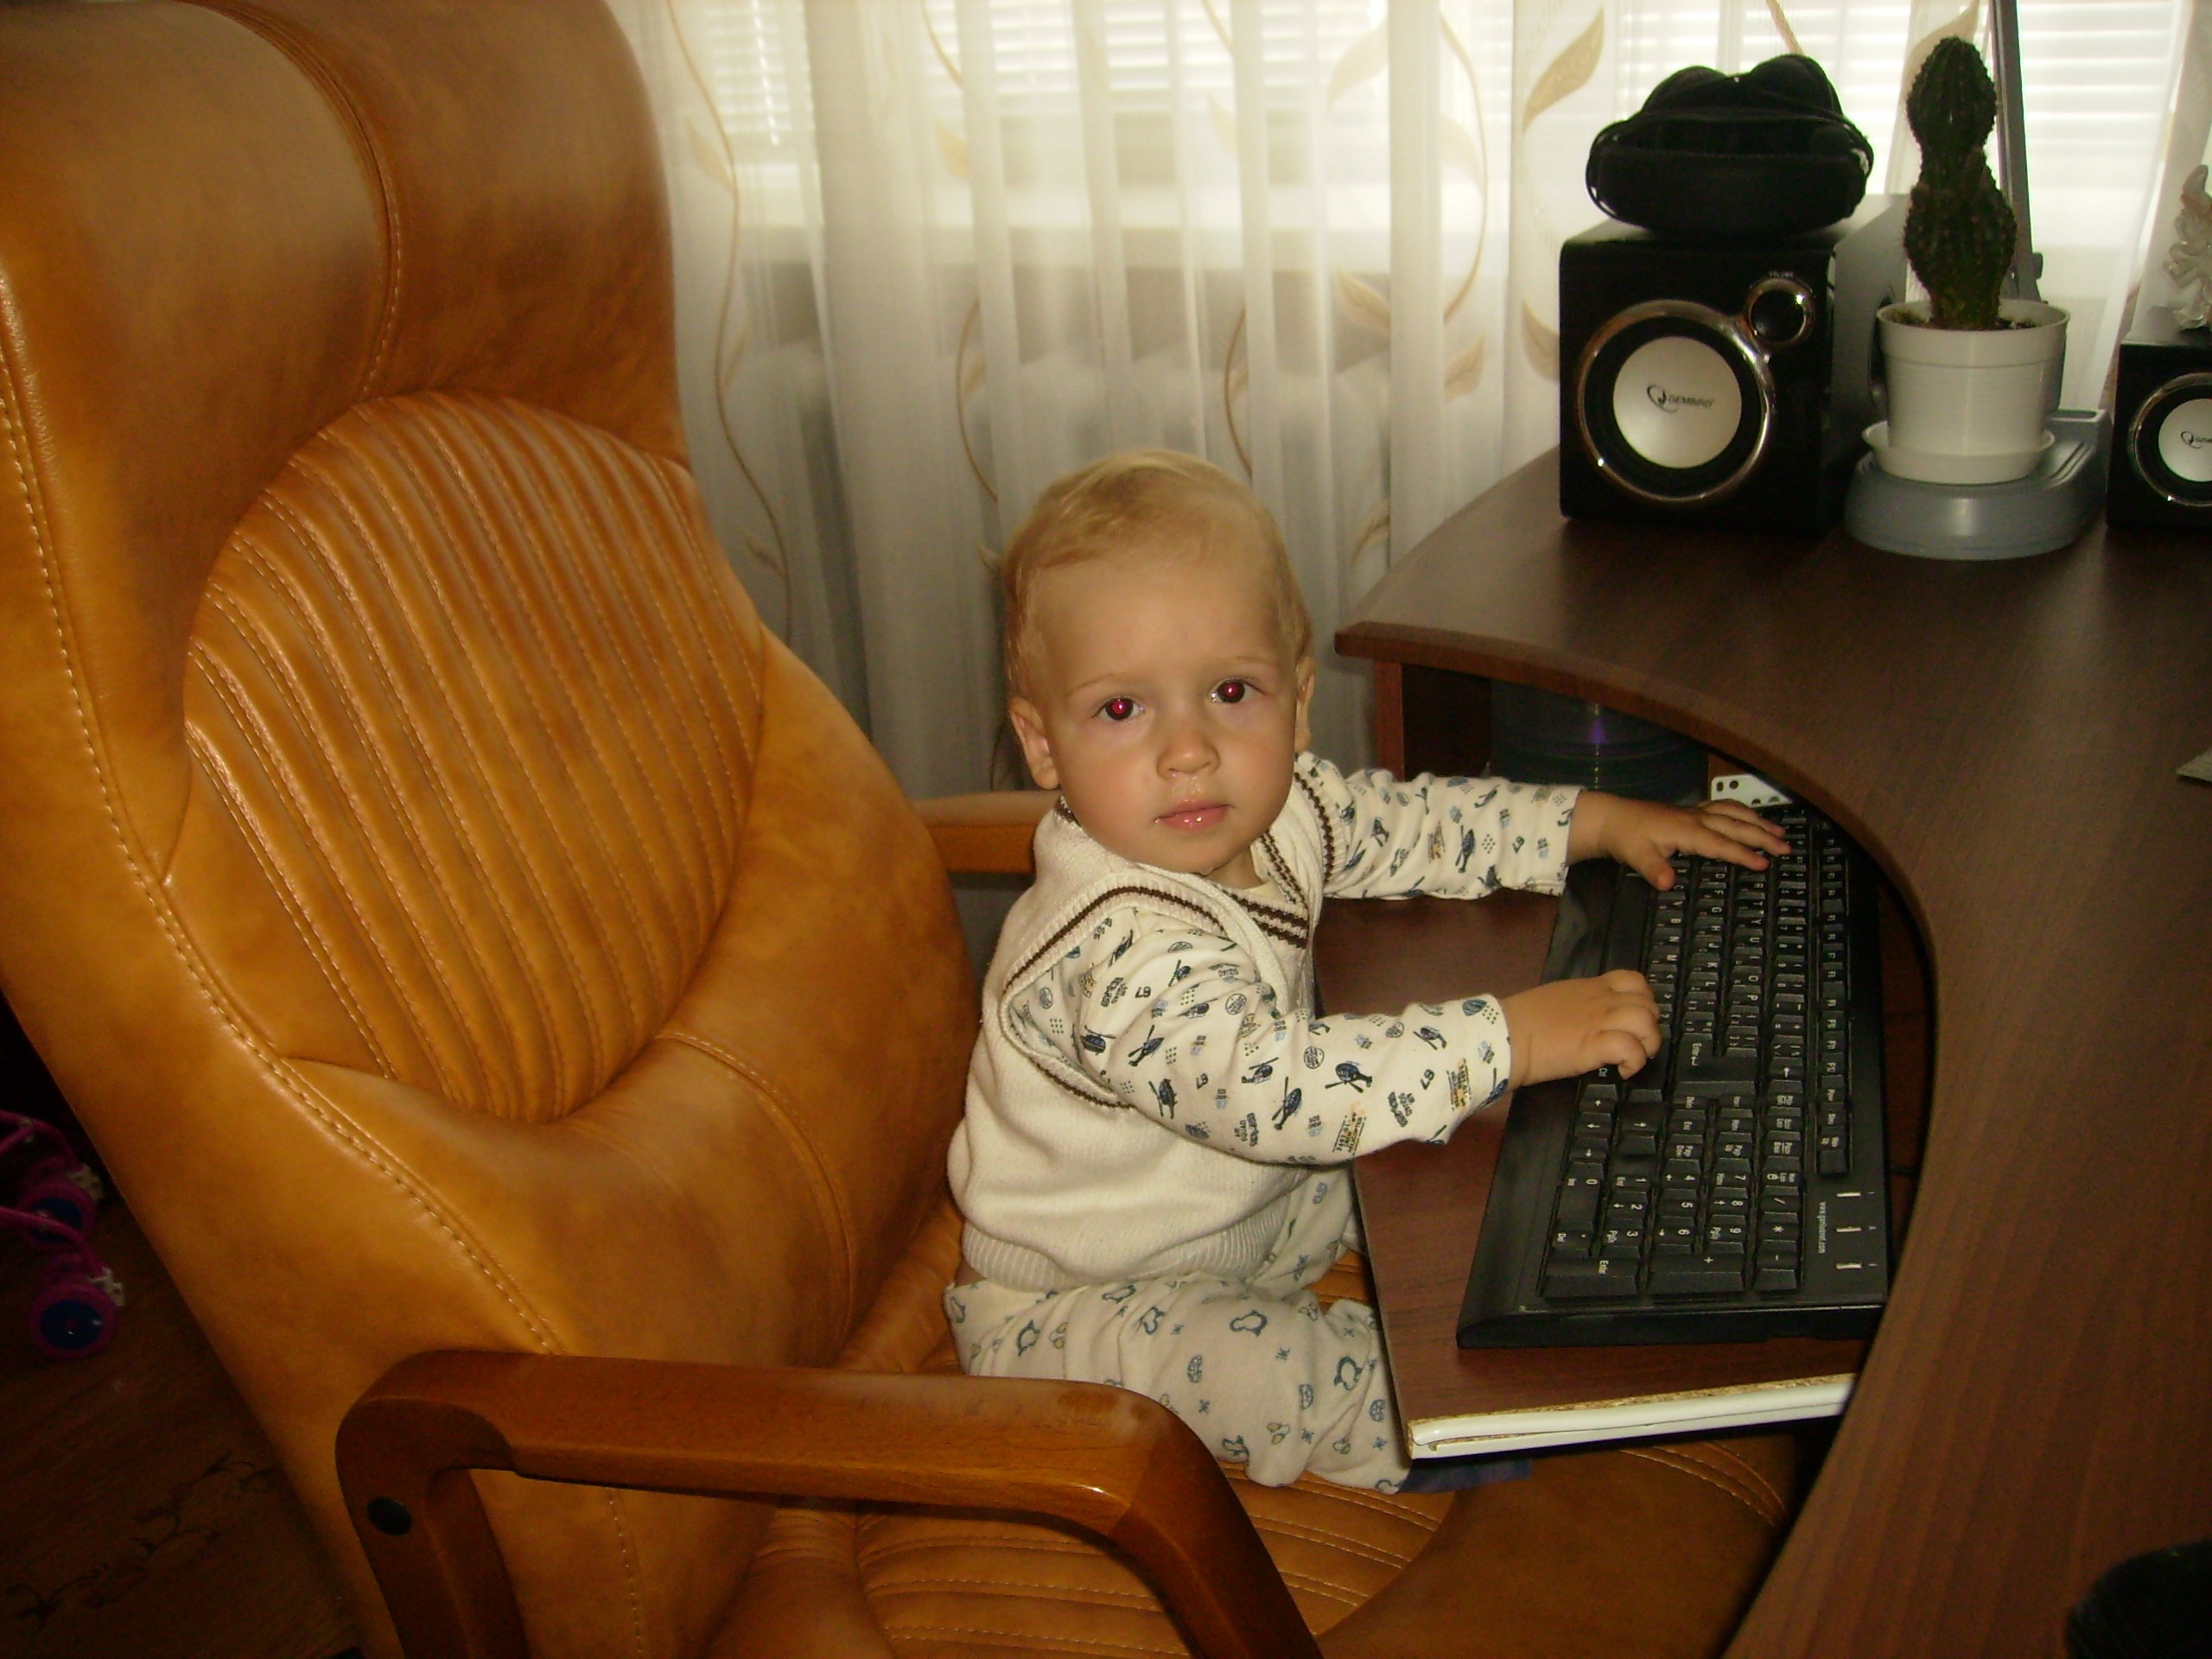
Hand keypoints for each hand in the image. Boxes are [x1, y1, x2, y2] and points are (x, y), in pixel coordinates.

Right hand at [1501, 970, 1659, 1088]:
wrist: (1505, 1035)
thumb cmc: (1521, 1020)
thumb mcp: (1556, 1000)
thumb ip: (1578, 1005)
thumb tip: (1587, 1020)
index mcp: (1591, 987)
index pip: (1634, 981)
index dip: (1644, 1000)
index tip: (1634, 1019)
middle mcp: (1601, 1000)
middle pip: (1648, 1004)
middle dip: (1650, 1027)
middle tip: (1635, 1045)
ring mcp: (1600, 1021)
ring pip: (1646, 1022)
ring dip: (1647, 1044)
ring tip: (1632, 1058)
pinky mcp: (1596, 1044)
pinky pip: (1632, 1049)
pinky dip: (1634, 1062)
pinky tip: (1621, 1071)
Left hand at [1565, 791, 1789, 887]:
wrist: (1612, 817)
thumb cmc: (1626, 838)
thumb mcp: (1636, 857)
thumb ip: (1653, 869)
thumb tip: (1666, 883)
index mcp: (1687, 831)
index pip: (1721, 844)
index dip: (1743, 854)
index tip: (1764, 864)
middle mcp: (1696, 818)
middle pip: (1736, 826)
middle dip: (1762, 836)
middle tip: (1786, 848)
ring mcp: (1695, 812)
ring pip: (1734, 813)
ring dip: (1757, 821)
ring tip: (1780, 831)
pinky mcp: (1692, 811)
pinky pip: (1724, 807)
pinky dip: (1742, 811)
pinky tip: (1751, 817)